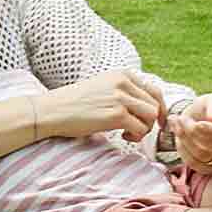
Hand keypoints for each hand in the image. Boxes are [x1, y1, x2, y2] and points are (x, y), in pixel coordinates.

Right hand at [38, 70, 164, 141]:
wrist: (52, 110)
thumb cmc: (75, 103)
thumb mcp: (103, 87)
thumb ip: (124, 92)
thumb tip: (145, 106)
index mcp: (122, 74)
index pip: (154, 90)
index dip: (159, 108)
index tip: (157, 122)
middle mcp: (124, 83)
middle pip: (155, 104)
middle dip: (152, 121)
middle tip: (138, 130)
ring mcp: (121, 98)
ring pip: (151, 116)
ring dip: (144, 129)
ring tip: (129, 133)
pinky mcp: (116, 114)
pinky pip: (140, 128)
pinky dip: (136, 136)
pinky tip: (123, 136)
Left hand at [172, 93, 211, 171]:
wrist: (199, 120)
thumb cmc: (208, 108)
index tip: (198, 124)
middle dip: (192, 131)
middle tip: (180, 118)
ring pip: (201, 155)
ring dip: (184, 138)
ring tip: (177, 123)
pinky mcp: (211, 169)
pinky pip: (194, 163)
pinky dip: (182, 148)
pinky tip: (178, 135)